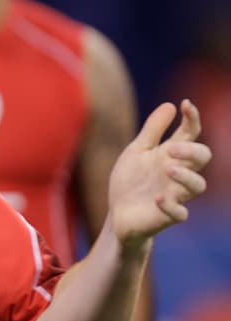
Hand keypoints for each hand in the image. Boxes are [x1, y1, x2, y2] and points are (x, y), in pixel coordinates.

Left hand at [108, 99, 210, 244]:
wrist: (118, 214)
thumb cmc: (131, 180)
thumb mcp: (137, 151)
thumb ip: (153, 130)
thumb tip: (170, 105)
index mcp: (171, 155)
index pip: (190, 134)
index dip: (192, 119)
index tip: (186, 104)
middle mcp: (178, 173)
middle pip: (202, 157)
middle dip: (192, 150)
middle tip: (172, 149)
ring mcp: (176, 194)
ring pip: (198, 185)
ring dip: (187, 177)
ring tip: (169, 170)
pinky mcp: (168, 216)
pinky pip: (180, 213)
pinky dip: (171, 206)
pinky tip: (158, 198)